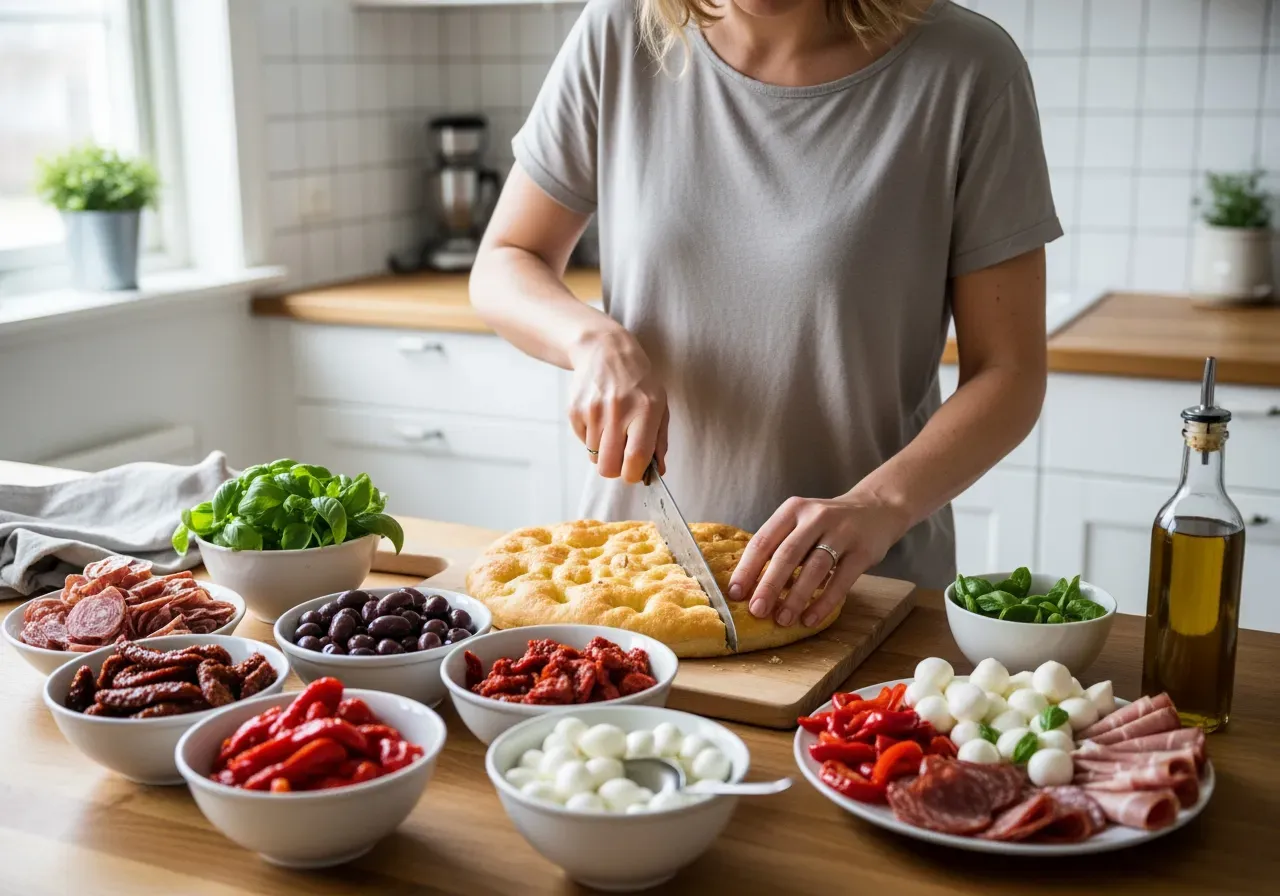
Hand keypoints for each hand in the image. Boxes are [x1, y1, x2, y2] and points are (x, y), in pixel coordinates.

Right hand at [567, 327, 668, 482]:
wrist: (605, 350)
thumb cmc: (638, 382)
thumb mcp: (660, 406)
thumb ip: (660, 442)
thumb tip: (657, 472)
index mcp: (646, 410)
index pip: (636, 458)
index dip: (634, 474)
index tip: (635, 473)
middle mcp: (618, 410)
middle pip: (609, 467)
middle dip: (615, 470)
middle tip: (621, 458)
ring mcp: (594, 410)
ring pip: (595, 457)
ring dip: (604, 451)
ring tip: (612, 428)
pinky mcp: (575, 410)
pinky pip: (583, 442)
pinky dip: (591, 437)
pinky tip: (600, 417)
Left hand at [727, 493, 910, 627]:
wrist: (877, 509)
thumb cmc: (828, 524)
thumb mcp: (801, 523)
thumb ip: (781, 547)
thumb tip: (752, 587)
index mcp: (793, 510)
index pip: (764, 540)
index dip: (747, 568)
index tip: (735, 593)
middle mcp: (816, 517)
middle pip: (788, 554)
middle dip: (769, 585)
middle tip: (756, 611)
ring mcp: (842, 532)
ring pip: (815, 567)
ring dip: (796, 597)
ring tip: (782, 620)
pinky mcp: (863, 551)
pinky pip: (841, 580)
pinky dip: (824, 602)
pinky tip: (810, 619)